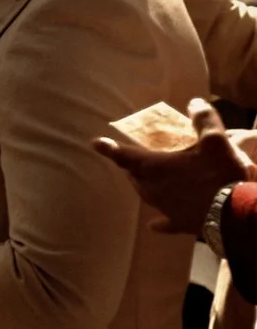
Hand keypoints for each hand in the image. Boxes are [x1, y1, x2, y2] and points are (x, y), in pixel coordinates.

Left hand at [93, 99, 254, 231]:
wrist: (233, 213)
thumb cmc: (219, 175)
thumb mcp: (216, 142)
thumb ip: (203, 120)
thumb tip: (195, 102)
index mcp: (154, 167)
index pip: (125, 155)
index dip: (110, 148)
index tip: (96, 143)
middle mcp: (152, 188)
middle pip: (134, 175)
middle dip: (132, 165)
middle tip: (137, 157)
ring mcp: (163, 208)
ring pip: (146, 194)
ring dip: (144, 185)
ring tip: (146, 179)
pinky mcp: (177, 222)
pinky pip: (163, 221)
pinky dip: (158, 221)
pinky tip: (153, 225)